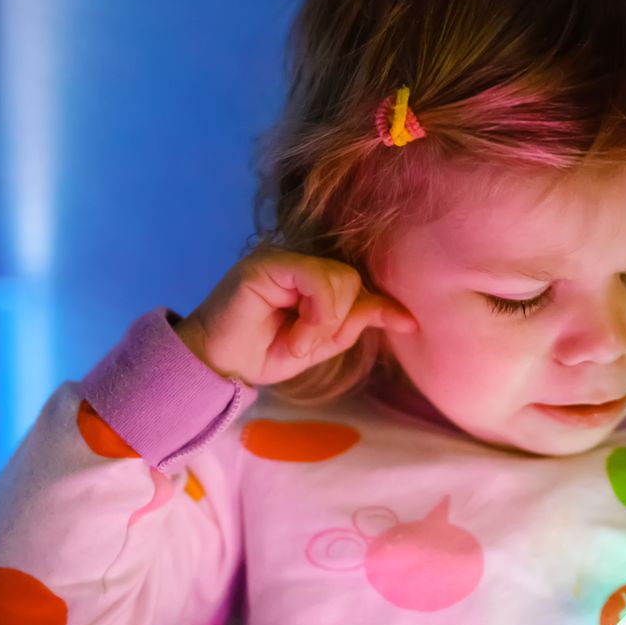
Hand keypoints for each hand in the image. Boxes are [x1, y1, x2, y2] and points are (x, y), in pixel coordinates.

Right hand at [176, 251, 416, 386]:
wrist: (216, 366)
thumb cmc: (261, 355)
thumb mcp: (318, 344)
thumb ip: (352, 325)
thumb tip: (403, 317)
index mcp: (312, 278)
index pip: (358, 285)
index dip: (381, 304)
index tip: (409, 325)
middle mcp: (299, 262)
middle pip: (353, 280)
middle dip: (340, 321)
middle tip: (306, 346)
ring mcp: (282, 258)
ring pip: (340, 279)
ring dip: (324, 322)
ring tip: (295, 344)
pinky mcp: (267, 263)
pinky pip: (316, 278)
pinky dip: (315, 314)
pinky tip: (294, 337)